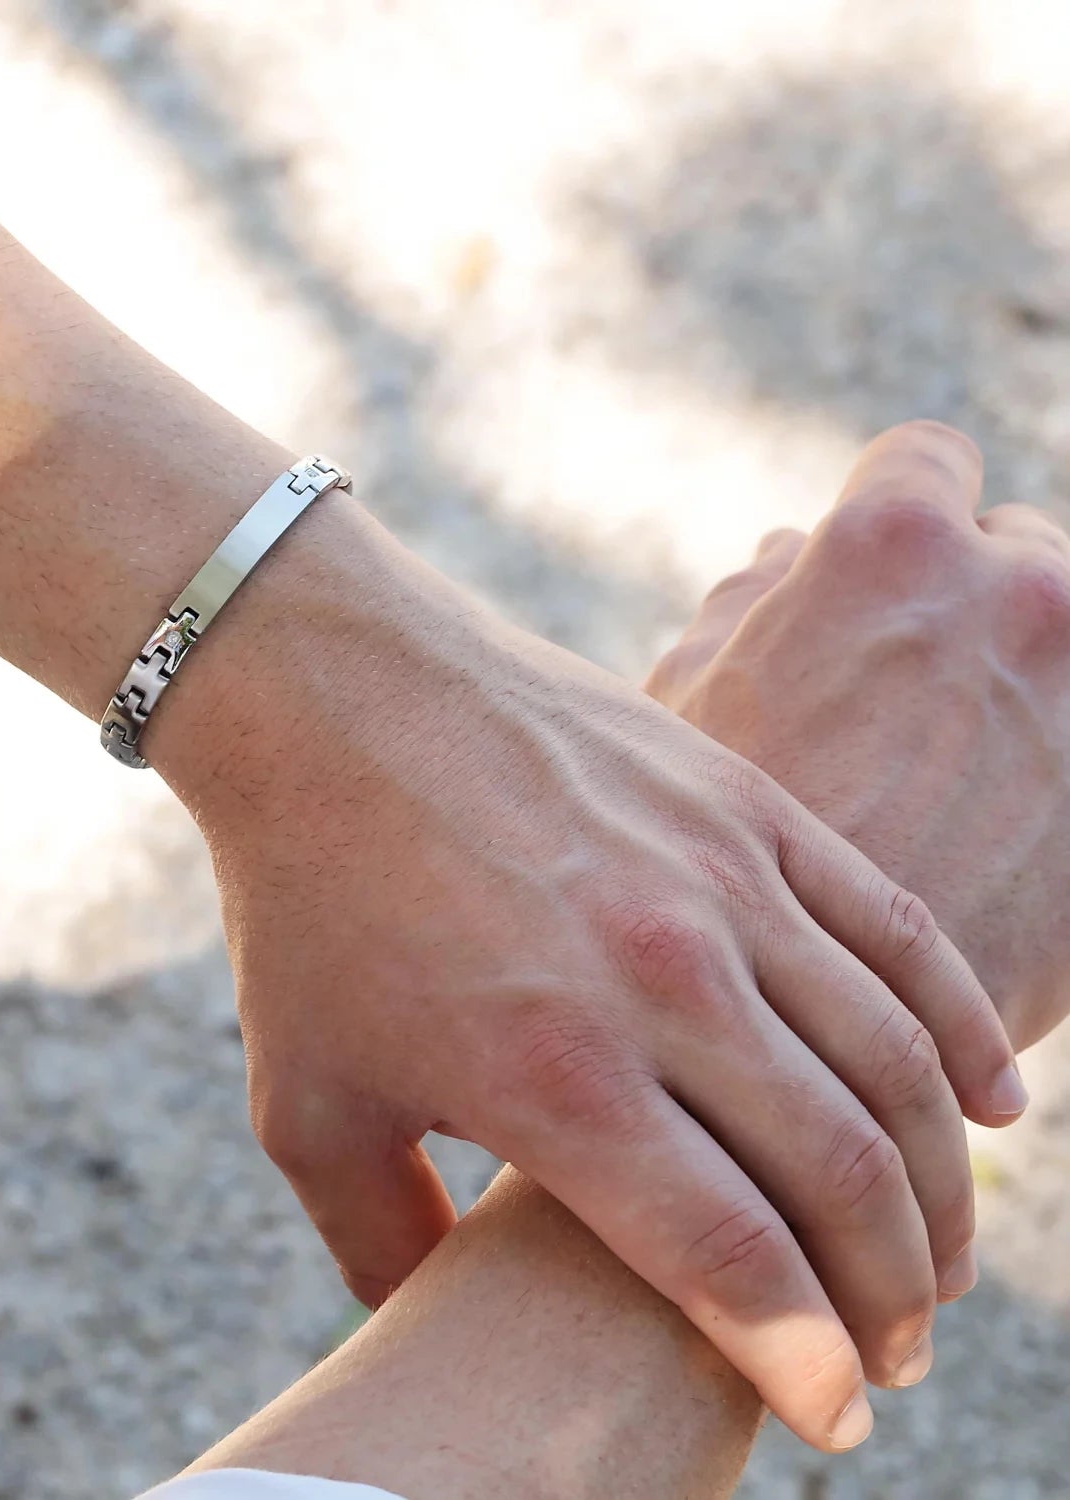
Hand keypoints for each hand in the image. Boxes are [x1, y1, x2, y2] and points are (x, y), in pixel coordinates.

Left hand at [165, 493, 1020, 1451]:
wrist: (324, 694)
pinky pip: (898, 932)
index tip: (835, 1416)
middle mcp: (661, 983)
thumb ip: (378, 1240)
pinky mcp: (743, 802)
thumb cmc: (302, 900)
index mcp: (553, 1079)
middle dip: (890, 1299)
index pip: (736, 1266)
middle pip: (843, 1179)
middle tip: (891, 1351)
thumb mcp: (304, 1103)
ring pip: (893, 1067)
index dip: (806, 1365)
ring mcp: (719, 881)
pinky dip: (959, 1031)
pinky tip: (986, 1103)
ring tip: (932, 1260)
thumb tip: (437, 1321)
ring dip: (939, 1189)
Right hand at [649, 420, 1069, 1053]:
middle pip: (1021, 548)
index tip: (871, 570)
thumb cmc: (710, 858)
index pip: (924, 457)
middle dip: (967, 603)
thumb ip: (747, 608)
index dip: (892, 506)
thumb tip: (784, 556)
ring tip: (951, 776)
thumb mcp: (687, 705)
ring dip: (1028, 686)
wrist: (800, 1036)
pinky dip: (1059, 770)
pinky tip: (1001, 829)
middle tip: (899, 697)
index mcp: (891, 545)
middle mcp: (1022, 591)